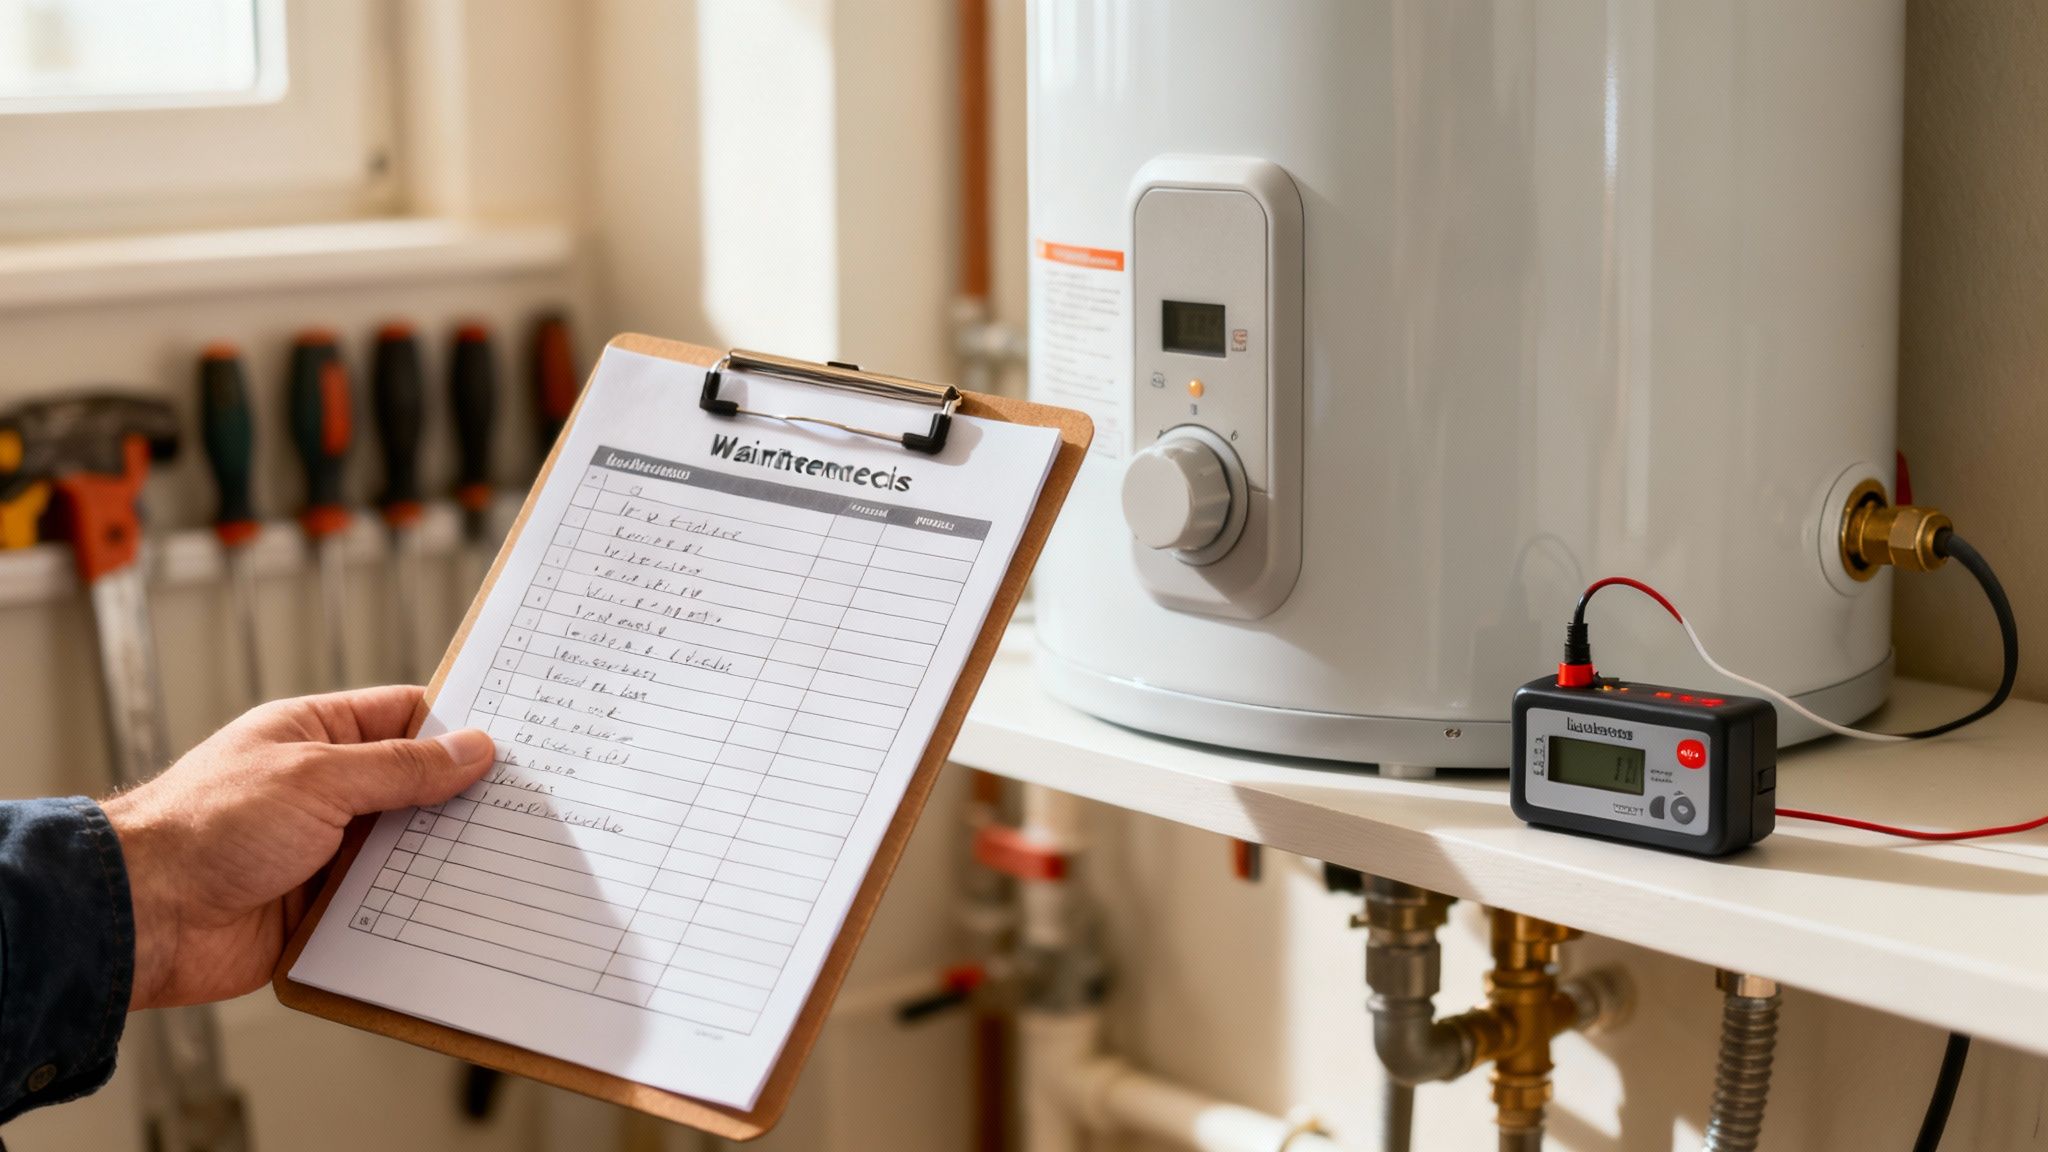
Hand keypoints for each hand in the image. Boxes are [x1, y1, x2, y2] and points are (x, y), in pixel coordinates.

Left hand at [101, 686, 494, 1009]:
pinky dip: (417, 908)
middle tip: (526, 805)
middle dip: (461, 798)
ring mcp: (323, 850)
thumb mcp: (318, 779)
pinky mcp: (322, 908)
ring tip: (507, 858)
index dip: (458, 727)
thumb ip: (401, 768)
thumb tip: (472, 750)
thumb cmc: (208, 827)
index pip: (403, 718)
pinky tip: (460, 909)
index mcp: (314, 736)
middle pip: (413, 787)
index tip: (515, 739)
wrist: (145, 918)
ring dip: (441, 858)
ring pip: (405, 849)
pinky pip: (386, 904)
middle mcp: (323, 790)